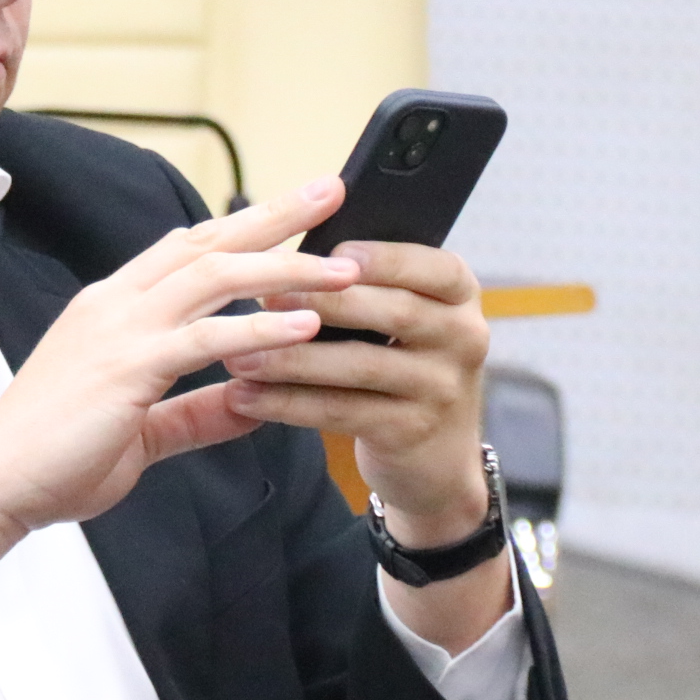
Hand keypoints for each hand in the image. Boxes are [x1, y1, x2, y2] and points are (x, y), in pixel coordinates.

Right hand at [0, 178, 360, 605]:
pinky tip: (307, 326)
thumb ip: (196, 415)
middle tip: (332, 188)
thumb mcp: (140, 431)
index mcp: (112, 308)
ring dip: (286, 266)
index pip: (187, 248)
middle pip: (208, 241)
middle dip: (275, 214)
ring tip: (345, 268)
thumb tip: (256, 404)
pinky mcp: (126, 367)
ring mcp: (119, 329)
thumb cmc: (54, 461)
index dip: (243, 227)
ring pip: (215, 275)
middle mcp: (115, 303)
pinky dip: (261, 327)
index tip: (295, 212)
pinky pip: (206, 337)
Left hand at [228, 237, 512, 654]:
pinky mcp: (411, 433)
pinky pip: (342, 412)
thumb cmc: (398, 363)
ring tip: (235, 355)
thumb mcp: (402, 318)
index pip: (434, 265)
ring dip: (292, 359)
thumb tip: (290, 240)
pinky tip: (244, 397)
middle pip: (394, 312)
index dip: (384, 257)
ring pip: (360, 365)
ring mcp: (441, 390)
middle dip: (323, 302)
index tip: (328, 249)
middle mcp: (464, 338)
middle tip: (261, 298)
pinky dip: (288, 403)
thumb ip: (367, 281)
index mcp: (459, 294)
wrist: (434, 459)